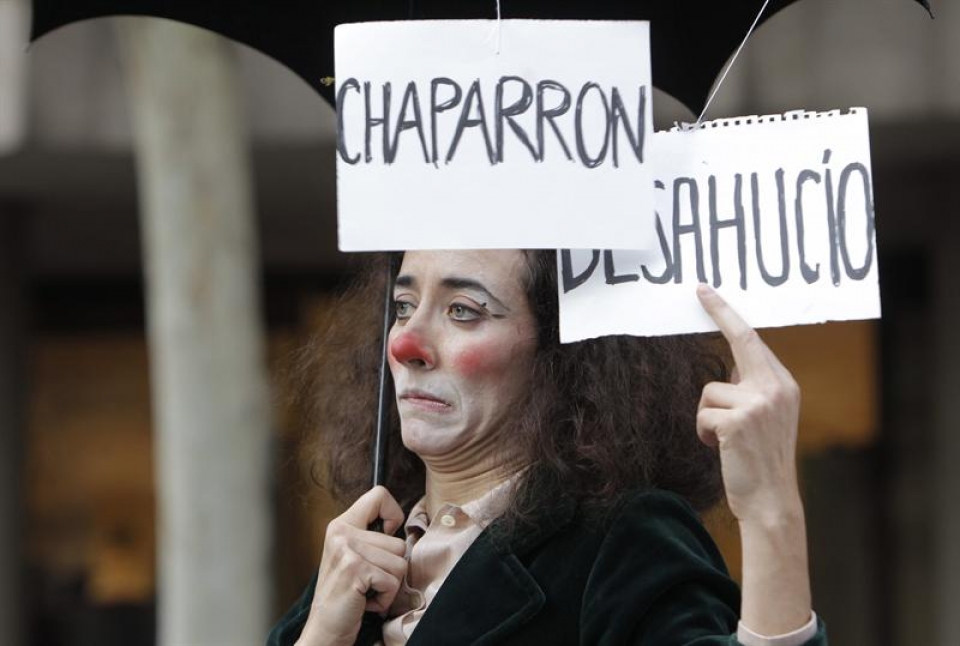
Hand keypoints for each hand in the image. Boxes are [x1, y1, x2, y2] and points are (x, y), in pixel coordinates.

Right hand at [297, 487, 406, 645]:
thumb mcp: (352, 555)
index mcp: (341, 525)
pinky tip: (365, 600)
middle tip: (369, 580)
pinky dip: (385, 598)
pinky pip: (393, 581)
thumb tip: (399, 528)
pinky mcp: (355, 570)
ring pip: (400, 562)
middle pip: (399, 541)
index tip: (388, 533)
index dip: (393, 513)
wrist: (324, 627)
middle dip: (391, 568)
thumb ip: (371, 537)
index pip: (378, 494)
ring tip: (367, 589)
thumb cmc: (344, 594)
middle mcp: (342, 533)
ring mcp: (347, 550)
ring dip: (389, 584)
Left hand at [695, 285, 802, 524]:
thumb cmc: (760, 461)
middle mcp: (776, 388)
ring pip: (709, 390)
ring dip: (706, 415)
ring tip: (723, 439)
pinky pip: (703, 414)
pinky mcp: (738, 421)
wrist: (771, 502)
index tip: (708, 293)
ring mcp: (759, 403)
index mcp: (784, 385)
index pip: (753, 341)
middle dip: (719, 312)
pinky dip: (703, 432)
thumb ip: (752, 390)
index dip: (729, 315)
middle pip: (739, 341)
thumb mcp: (766, 419)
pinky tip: (720, 449)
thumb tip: (727, 368)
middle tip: (699, 289)